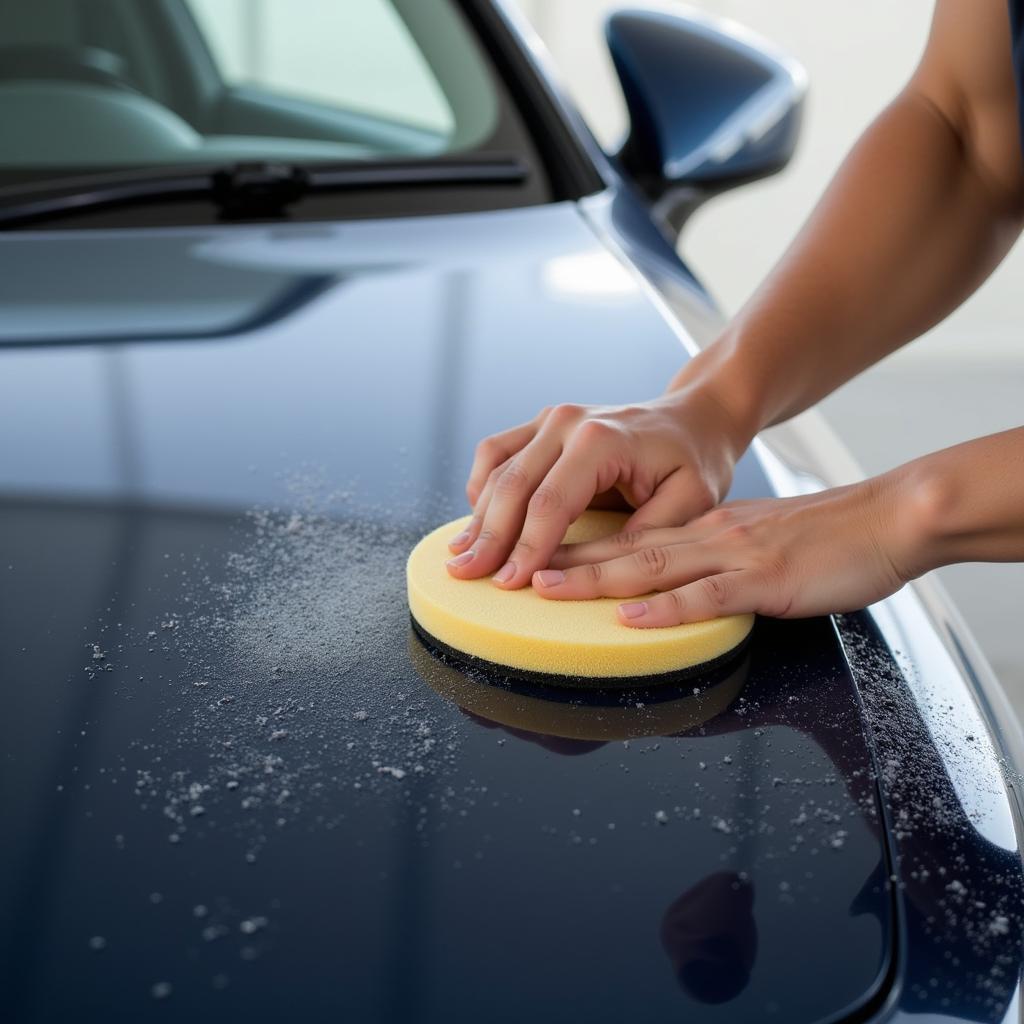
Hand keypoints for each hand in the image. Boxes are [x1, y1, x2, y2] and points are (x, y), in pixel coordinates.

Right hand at [446, 386, 750, 588]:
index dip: (527, 546)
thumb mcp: (689, 503)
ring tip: (460, 557)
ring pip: (498, 469)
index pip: (551, 502)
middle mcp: (568, 421)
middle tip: (466, 576)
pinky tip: (477, 519)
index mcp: (602, 438)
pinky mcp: (542, 424)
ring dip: (478, 515)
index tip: (509, 584)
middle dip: (489, 537)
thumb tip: (587, 571)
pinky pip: (497, 452)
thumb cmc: (695, 462)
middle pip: (514, 486)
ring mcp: (550, 418)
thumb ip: (641, 535)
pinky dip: (482, 486)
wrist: (694, 417)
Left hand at [529, 476, 915, 624]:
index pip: (625, 537)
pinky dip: (666, 608)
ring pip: (651, 564)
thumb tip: (674, 583)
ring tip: (545, 585)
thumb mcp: (756, 542)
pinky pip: (708, 595)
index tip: (528, 557)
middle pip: (621, 548)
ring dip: (594, 578)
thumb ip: (713, 560)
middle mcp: (706, 536)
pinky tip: (631, 616)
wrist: (886, 518)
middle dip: (561, 559)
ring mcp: (732, 554)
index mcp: (701, 528)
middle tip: (511, 568)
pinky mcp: (764, 578)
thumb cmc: (824, 539)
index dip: (573, 548)